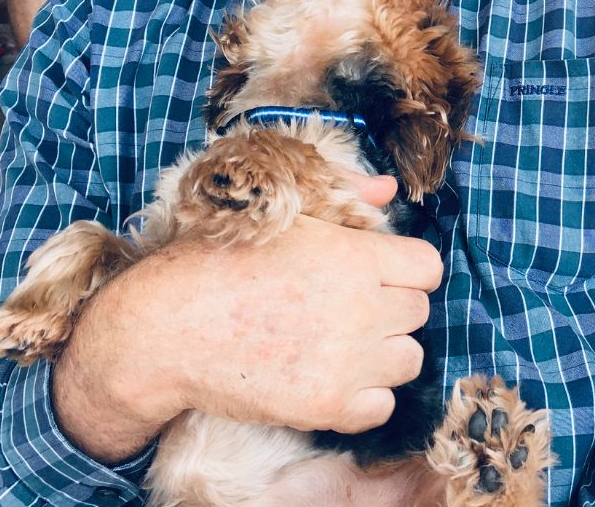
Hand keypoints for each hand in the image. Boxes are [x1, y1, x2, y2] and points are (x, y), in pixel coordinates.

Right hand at [52, 175, 440, 462]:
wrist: (167, 327)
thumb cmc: (217, 259)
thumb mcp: (279, 212)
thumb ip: (342, 195)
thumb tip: (387, 189)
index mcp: (352, 256)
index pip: (427, 266)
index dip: (405, 264)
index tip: (379, 269)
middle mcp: (359, 310)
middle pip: (418, 310)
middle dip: (390, 302)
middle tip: (347, 300)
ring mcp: (346, 363)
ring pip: (408, 358)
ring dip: (383, 347)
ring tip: (341, 335)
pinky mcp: (327, 406)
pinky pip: (382, 405)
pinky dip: (365, 392)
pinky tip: (331, 370)